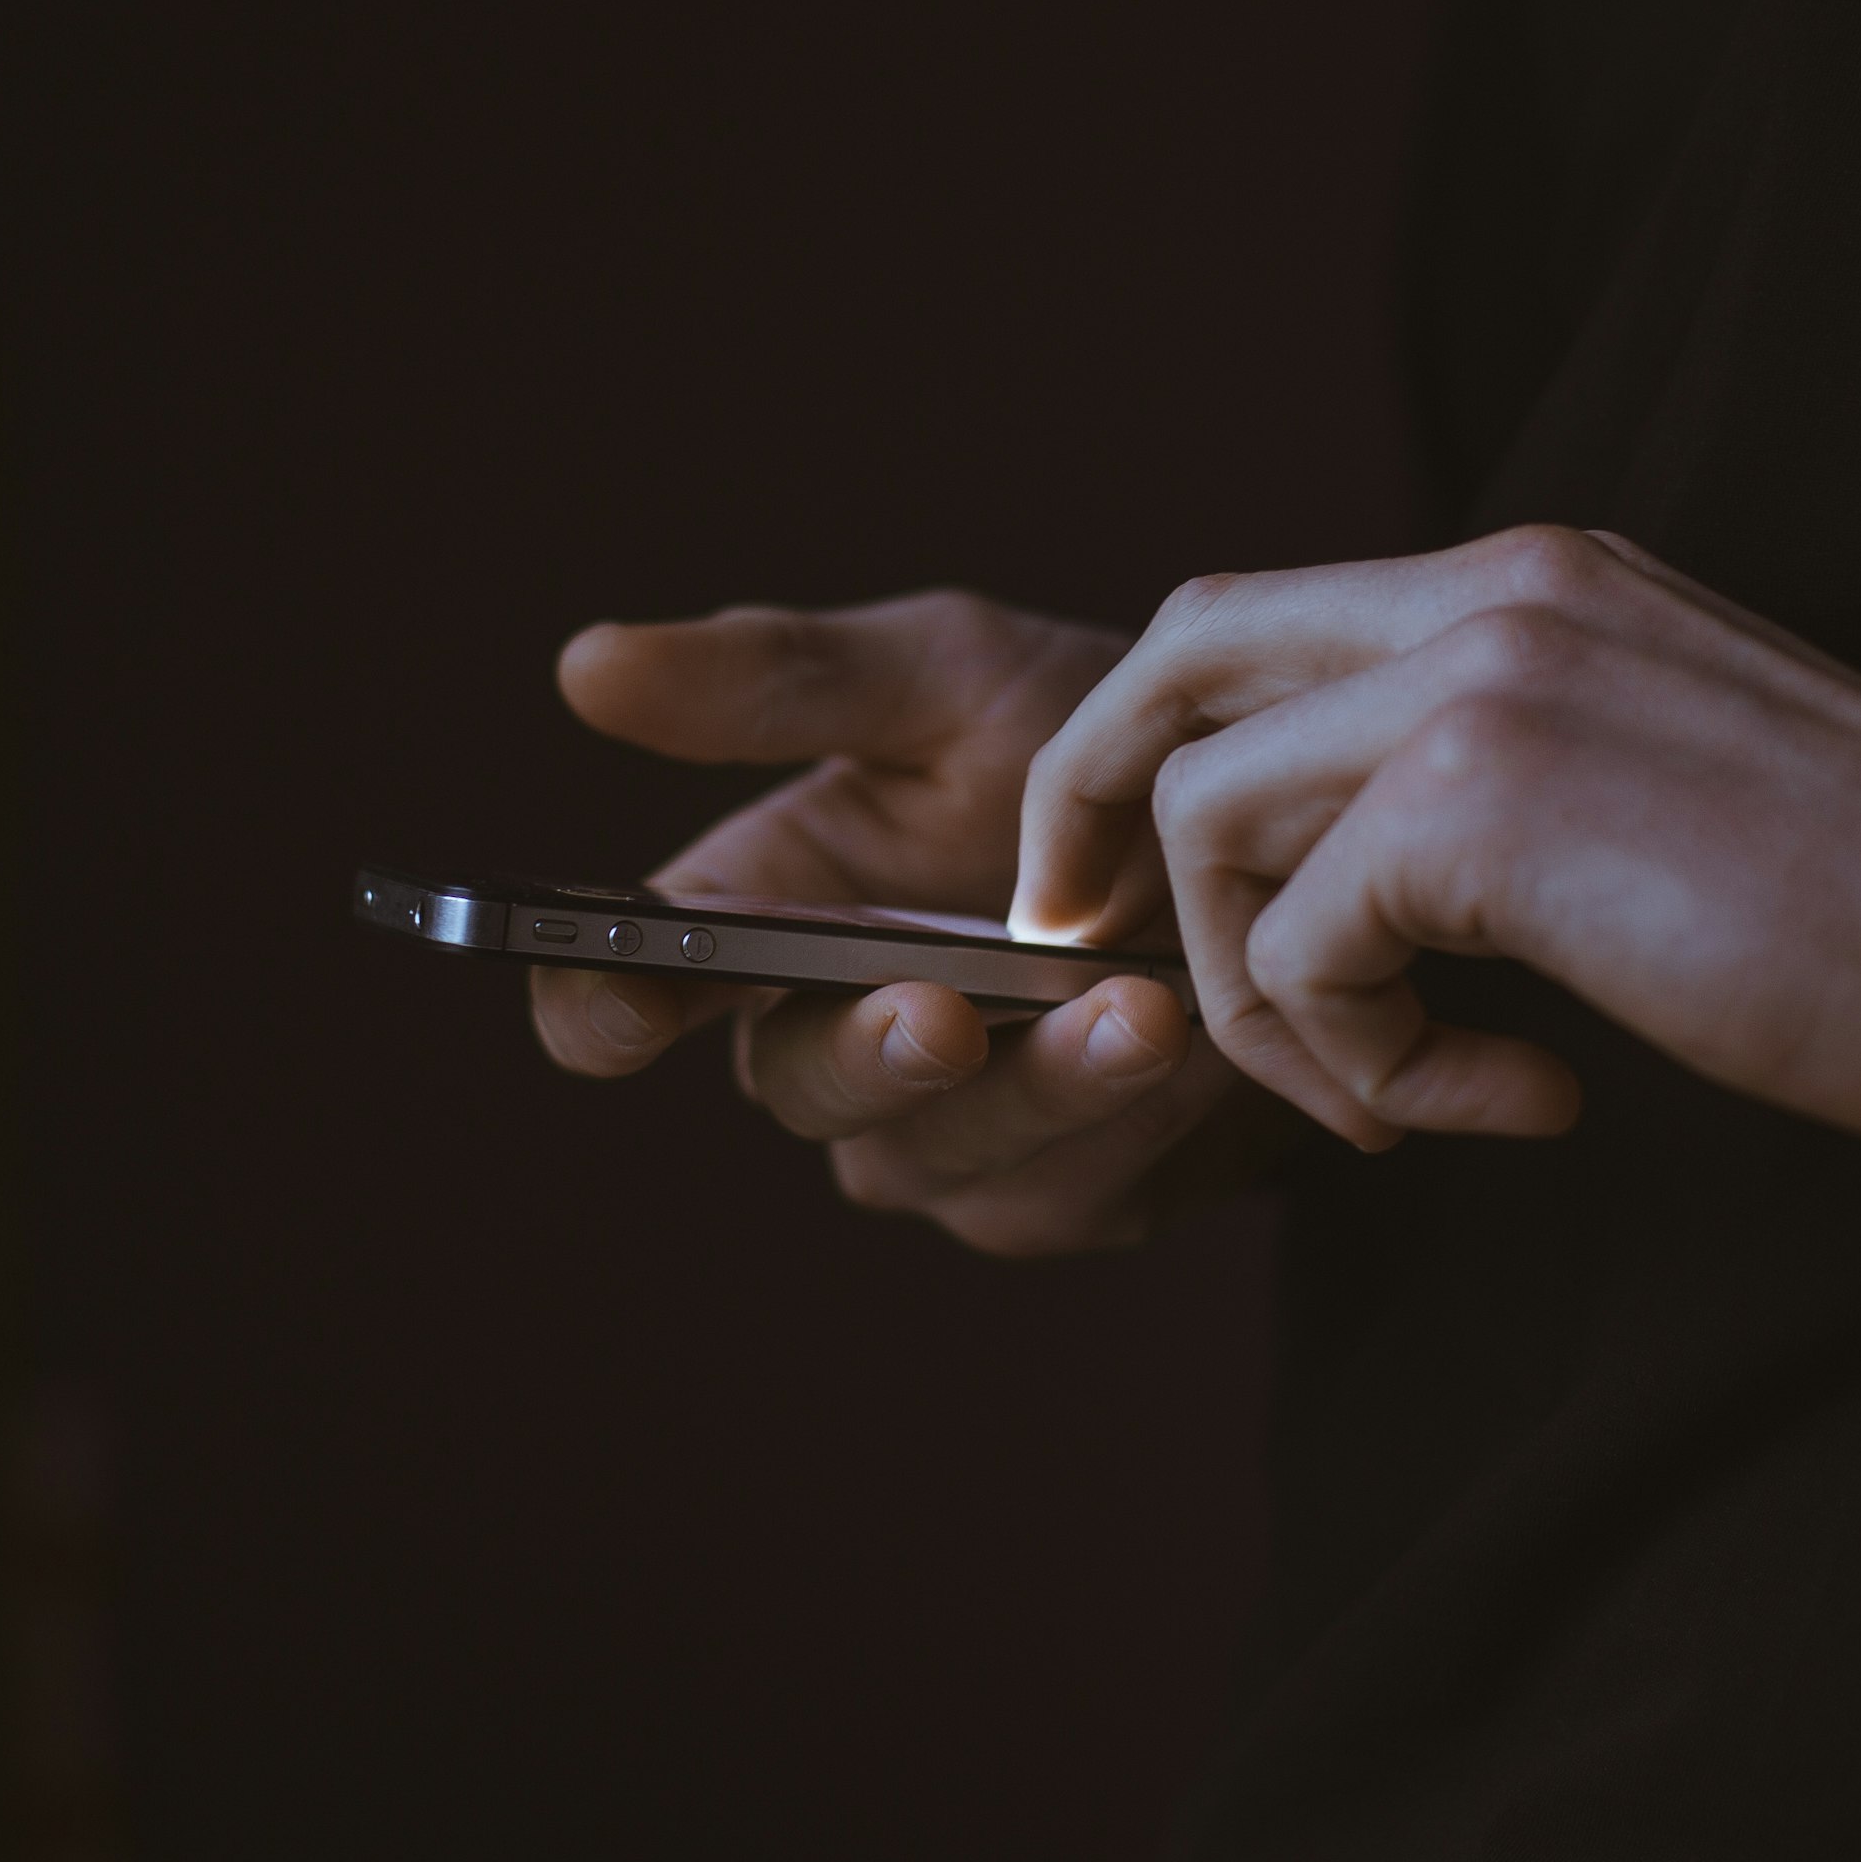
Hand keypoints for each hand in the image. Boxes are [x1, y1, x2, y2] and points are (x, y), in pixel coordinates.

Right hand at [532, 590, 1287, 1253]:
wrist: (1274, 826)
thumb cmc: (1084, 738)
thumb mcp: (945, 675)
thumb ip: (780, 680)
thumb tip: (586, 664)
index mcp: (758, 920)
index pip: (625, 994)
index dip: (603, 1008)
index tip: (628, 999)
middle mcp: (827, 1044)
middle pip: (796, 1090)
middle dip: (867, 1055)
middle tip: (941, 1012)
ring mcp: (940, 1139)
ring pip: (936, 1157)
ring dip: (1037, 1090)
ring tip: (1136, 1007)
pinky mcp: (1059, 1197)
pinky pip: (1064, 1191)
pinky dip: (1130, 1118)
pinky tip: (1196, 1041)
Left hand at [1012, 526, 1860, 1151]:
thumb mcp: (1652, 784)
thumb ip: (1495, 775)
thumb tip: (1341, 873)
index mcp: (1537, 576)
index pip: (1257, 617)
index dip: (1152, 745)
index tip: (1123, 882)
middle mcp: (1495, 588)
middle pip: (1177, 658)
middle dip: (1091, 809)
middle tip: (1082, 948)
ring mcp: (1483, 676)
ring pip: (1211, 817)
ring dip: (1267, 995)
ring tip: (1398, 1094)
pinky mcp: (1482, 800)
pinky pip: (1305, 946)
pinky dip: (1360, 1063)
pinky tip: (1508, 1102)